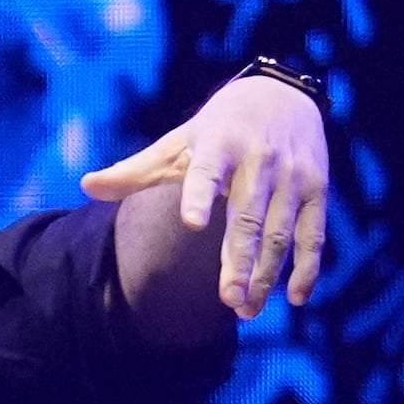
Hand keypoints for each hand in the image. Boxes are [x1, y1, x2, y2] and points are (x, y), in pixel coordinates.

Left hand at [80, 73, 330, 317]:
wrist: (281, 95)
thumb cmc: (218, 129)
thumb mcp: (177, 144)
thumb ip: (135, 171)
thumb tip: (85, 186)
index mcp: (219, 144)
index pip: (207, 172)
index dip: (199, 195)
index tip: (192, 223)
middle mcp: (259, 160)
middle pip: (248, 216)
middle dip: (239, 260)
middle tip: (228, 301)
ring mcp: (292, 176)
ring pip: (279, 232)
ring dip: (266, 273)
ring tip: (246, 309)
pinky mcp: (318, 189)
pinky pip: (313, 234)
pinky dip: (307, 267)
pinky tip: (295, 298)